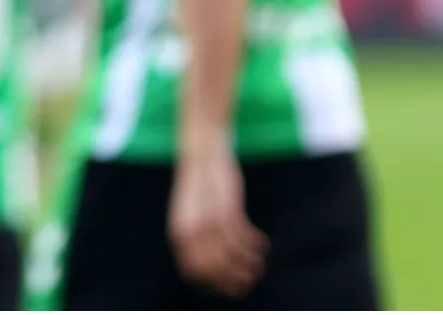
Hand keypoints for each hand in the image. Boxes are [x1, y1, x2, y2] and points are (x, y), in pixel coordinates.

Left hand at [168, 137, 267, 296]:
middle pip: (215, 269)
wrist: (201, 154)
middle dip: (234, 278)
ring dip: (249, 262)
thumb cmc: (199, 187)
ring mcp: (208, 220)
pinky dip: (254, 244)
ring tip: (259, 263)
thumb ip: (197, 238)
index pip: (195, 271)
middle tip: (251, 279)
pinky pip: (243, 236)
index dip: (215, 284)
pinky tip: (262, 243)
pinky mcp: (227, 209)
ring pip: (232, 254)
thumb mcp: (192, 215)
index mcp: (180, 234)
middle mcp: (191, 231)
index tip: (232, 288)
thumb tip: (209, 265)